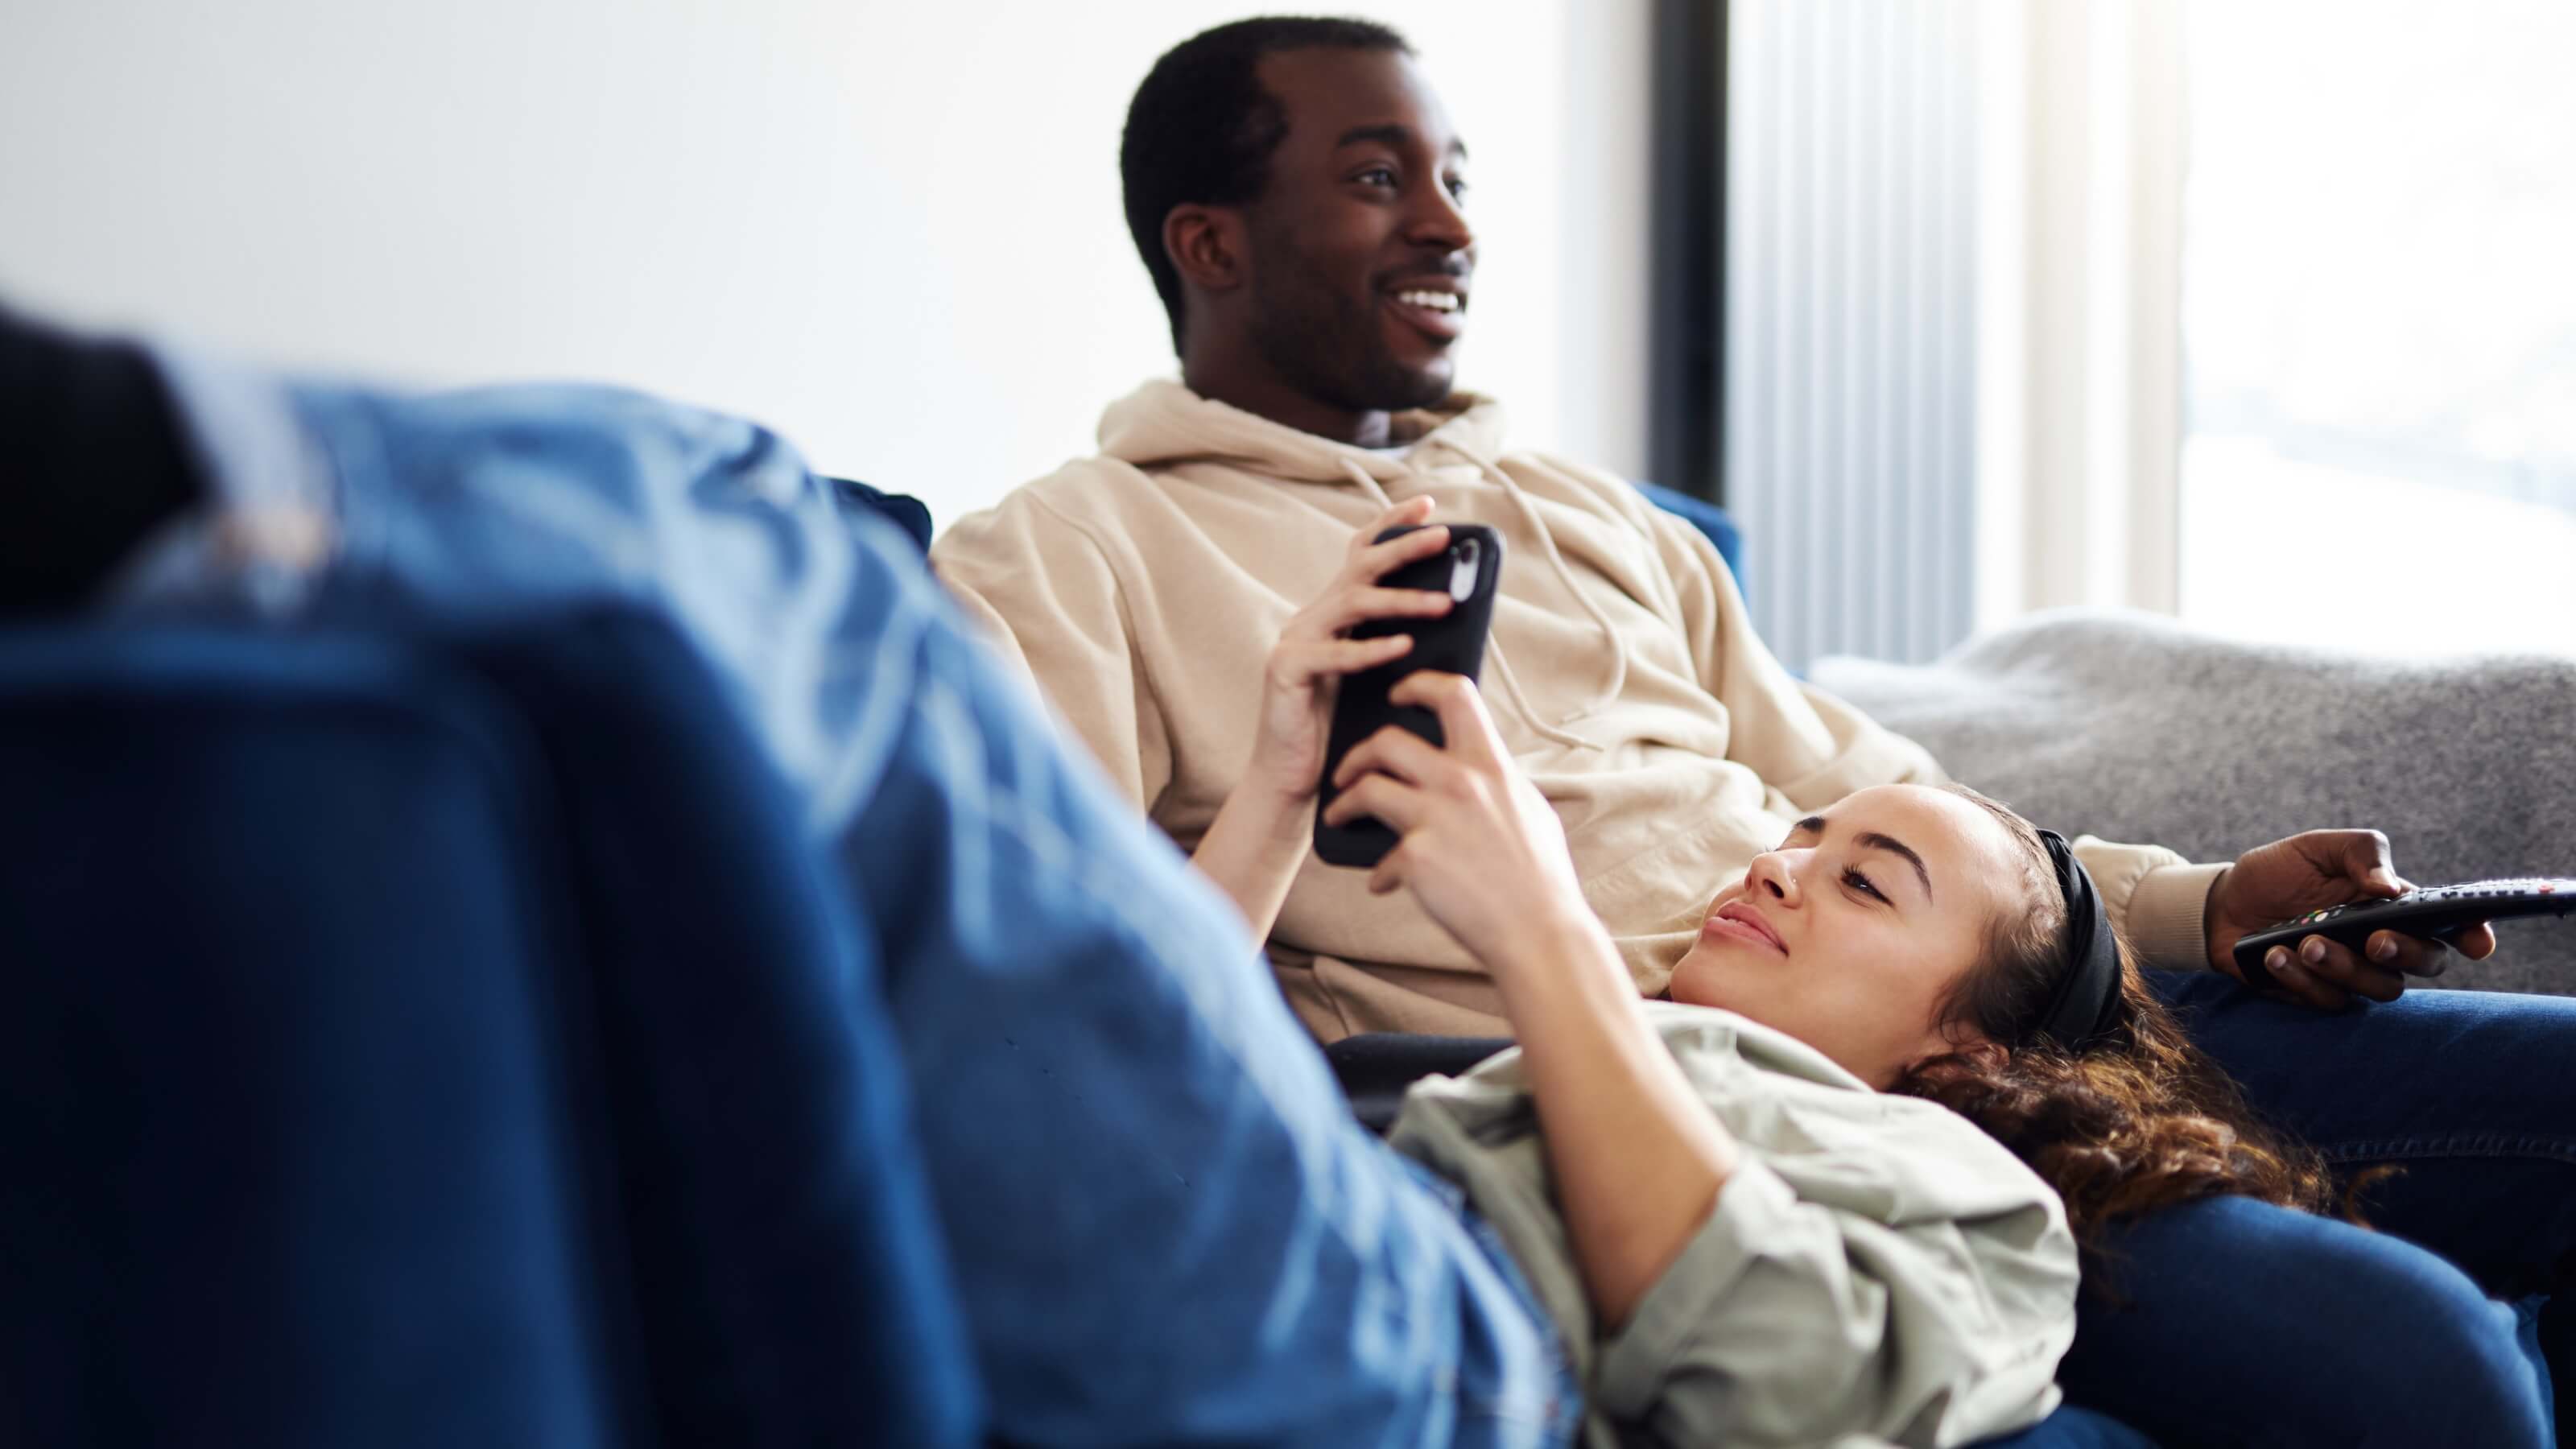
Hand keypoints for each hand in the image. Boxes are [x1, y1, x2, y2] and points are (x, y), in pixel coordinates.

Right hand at [1240, 498, 1456, 805]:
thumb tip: (1452, 616)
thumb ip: (1397, 645)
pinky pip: (1333, 654)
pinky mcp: (1284, 671)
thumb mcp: (1376, 680)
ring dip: (1402, 600)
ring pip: (1351, 604)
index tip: (1429, 505)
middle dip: (1404, 547)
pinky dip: (1370, 649)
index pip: (1361, 556)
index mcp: (1332, 615)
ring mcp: (1294, 641)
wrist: (1291, 781)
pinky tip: (1402, 647)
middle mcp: (1311, 618)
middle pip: (1359, 568)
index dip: (1392, 526)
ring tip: (1444, 603)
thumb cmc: (1338, 732)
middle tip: (1444, 538)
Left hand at [1319, 671, 1592, 970]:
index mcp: (1492, 766)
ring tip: (1339, 815)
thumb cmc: (1541, 879)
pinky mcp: (1416, 858)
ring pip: (1366, 788)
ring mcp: (1435, 818)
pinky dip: (1379, 873)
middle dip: (1357, 753)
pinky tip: (1385, 885)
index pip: (1454, 696)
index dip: (1419, 684)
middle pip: (1388, 740)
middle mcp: (1461, 783)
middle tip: (1346, 770)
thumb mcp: (1530, 811)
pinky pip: (1379, 859)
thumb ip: (1500, 783)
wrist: (1540, 934)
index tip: (1398, 693)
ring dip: (1344, 803)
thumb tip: (1484, 773)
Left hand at [2204, 829, 2498, 1009]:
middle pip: (2425, 964)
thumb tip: (2390, 887)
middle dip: (2406, 954)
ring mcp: (2352, 972)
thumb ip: (2361, 854)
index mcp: (2393, 907)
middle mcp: (2381, 944)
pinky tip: (2275, 952)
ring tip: (2306, 942)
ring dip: (2344, 966)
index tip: (2477, 942)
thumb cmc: (2280, 872)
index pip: (2447, 925)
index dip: (2472, 935)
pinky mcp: (2317, 994)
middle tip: (2375, 940)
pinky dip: (2301, 978)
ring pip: (2378, 988)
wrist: (2225, 901)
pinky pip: (2327, 1000)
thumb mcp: (2318, 847)